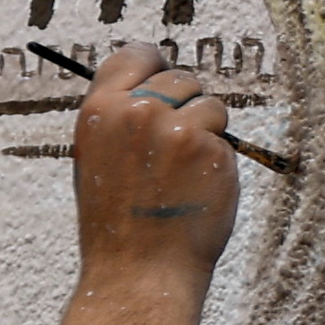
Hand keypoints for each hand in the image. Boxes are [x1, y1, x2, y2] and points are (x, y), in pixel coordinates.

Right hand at [71, 41, 242, 289]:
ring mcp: (176, 129)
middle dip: (186, 104)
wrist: (139, 270)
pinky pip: (225, 139)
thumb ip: (122, 116)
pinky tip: (195, 190)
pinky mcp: (211, 150)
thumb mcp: (99, 156)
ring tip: (181, 174)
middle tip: (174, 148)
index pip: (135, 54)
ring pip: (211, 105)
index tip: (164, 76)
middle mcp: (137, 111)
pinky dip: (217, 162)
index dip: (155, 64)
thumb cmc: (118, 220)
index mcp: (100, 110)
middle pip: (180, 76)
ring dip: (207, 132)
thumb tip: (156, 83)